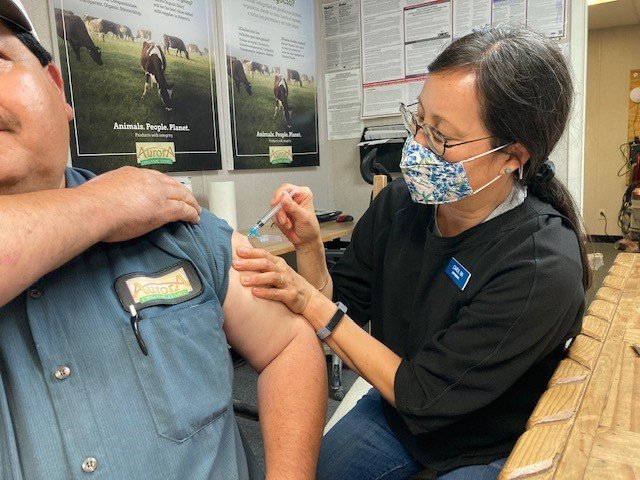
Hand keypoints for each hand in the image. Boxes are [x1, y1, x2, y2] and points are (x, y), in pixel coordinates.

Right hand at [78, 166, 201, 242]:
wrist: (92, 209)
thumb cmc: (89, 204)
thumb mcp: (101, 188)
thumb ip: (111, 191)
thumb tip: (109, 197)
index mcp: (132, 173)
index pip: (155, 177)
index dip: (166, 184)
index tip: (170, 189)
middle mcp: (148, 180)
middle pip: (173, 184)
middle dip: (183, 192)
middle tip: (189, 199)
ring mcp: (157, 194)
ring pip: (182, 196)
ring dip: (191, 203)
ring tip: (196, 210)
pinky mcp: (163, 210)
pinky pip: (183, 210)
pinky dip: (191, 214)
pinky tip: (195, 218)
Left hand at [233, 246, 316, 314]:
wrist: (308, 297)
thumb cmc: (288, 283)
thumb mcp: (277, 271)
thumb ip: (263, 266)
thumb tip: (242, 260)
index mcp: (278, 263)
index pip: (264, 254)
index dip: (251, 252)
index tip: (237, 251)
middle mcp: (283, 270)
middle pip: (266, 264)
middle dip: (250, 263)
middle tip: (235, 264)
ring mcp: (287, 282)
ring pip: (271, 277)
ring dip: (256, 278)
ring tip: (243, 280)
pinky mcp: (290, 295)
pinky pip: (277, 293)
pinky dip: (266, 293)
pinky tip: (255, 293)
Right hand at [270, 184, 320, 247]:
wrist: (305, 240)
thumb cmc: (310, 228)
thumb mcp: (303, 217)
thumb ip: (293, 207)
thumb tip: (284, 198)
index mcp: (303, 194)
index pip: (287, 188)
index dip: (280, 195)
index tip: (276, 203)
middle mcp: (294, 197)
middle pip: (278, 197)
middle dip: (280, 211)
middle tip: (284, 220)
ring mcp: (286, 205)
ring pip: (275, 207)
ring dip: (280, 218)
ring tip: (289, 225)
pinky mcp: (280, 212)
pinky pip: (274, 214)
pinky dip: (278, 222)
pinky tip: (287, 225)